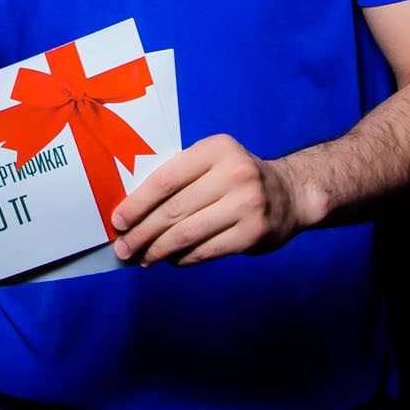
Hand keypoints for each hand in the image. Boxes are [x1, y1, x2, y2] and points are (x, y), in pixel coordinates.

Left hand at [108, 135, 324, 266]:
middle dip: (142, 233)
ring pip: (187, 234)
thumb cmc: (236, 179)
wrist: (290, 194)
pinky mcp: (254, 233)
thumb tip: (131, 213)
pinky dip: (183, 259)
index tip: (119, 221)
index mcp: (216, 149)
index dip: (138, 204)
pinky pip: (206, 251)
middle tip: (124, 249)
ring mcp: (247, 204)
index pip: (166, 180)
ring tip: (142, 258)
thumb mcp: (212, 163)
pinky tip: (171, 260)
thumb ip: (179, 178)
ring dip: (158, 251)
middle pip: (174, 210)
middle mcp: (234, 174)